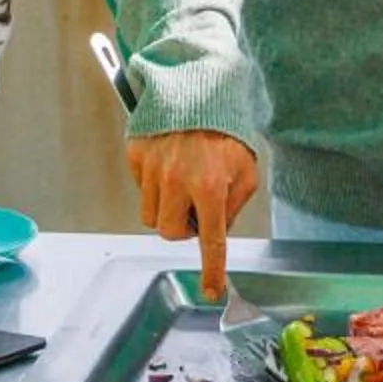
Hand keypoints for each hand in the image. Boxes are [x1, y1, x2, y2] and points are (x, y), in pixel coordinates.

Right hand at [128, 128, 258, 305]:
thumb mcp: (245, 172)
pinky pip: (140, 187)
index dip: (211, 270)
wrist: (200, 90)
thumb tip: (214, 231)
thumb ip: (233, 207)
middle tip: (194, 209)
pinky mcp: (136, 154)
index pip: (211, 241)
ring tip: (181, 183)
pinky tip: (169, 165)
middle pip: (168, 232)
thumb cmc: (226, 132)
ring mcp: (153, 168)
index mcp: (211, 187)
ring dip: (166, 208)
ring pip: (150, 214)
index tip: (212, 291)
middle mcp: (178, 180)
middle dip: (181, 228)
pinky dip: (153, 184)